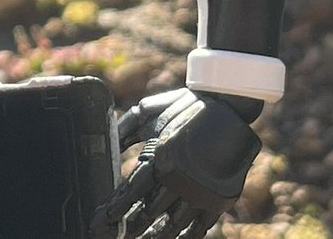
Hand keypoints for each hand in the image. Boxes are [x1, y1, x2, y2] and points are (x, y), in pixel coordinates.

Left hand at [89, 89, 260, 238]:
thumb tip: (106, 143)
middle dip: (131, 225)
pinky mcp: (219, 199)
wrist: (229, 107)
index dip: (116, 208)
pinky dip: (185, 237)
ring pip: (172, 225)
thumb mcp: (149, 112)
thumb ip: (125, 129)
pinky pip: (199, 227)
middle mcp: (180, 179)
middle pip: (149, 212)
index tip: (103, 219)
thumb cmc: (184, 107)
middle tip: (117, 234)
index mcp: (161, 156)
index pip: (132, 191)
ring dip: (155, 235)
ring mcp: (201, 192)